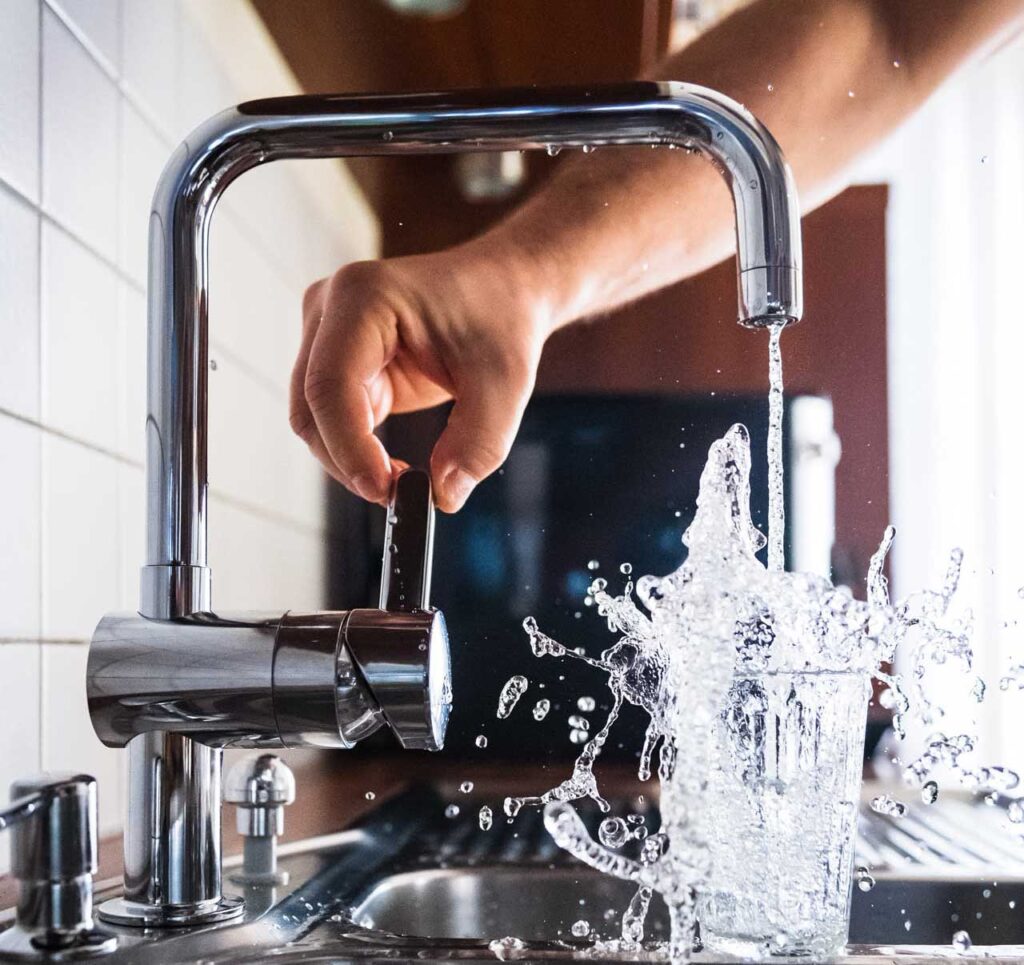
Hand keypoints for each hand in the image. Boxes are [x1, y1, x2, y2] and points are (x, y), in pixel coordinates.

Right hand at [290, 240, 553, 511]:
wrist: (503, 290)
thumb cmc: (501, 318)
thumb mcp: (506, 382)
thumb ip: (479, 443)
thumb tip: (443, 495)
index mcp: (364, 296)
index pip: (331, 384)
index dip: (349, 446)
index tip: (385, 490)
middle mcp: (331, 309)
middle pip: (311, 407)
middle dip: (348, 460)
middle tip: (399, 496)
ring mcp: (327, 334)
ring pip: (314, 420)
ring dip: (350, 460)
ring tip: (404, 480)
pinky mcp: (338, 361)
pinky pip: (332, 420)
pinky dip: (357, 451)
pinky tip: (394, 466)